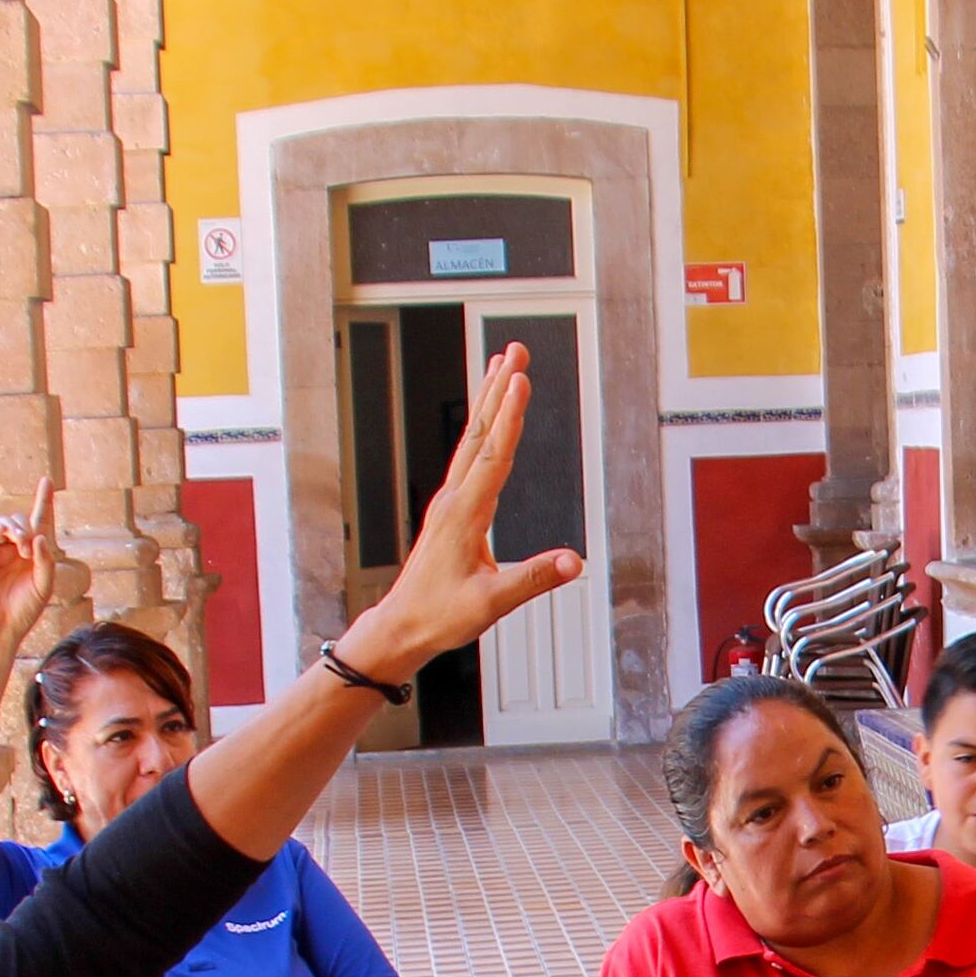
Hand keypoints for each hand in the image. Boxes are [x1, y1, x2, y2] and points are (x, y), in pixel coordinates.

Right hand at [0, 467, 65, 646]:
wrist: (0, 628)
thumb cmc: (24, 610)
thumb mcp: (44, 585)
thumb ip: (45, 560)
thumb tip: (39, 536)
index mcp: (31, 554)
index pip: (39, 522)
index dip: (43, 501)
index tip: (47, 481)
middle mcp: (12, 549)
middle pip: (20, 521)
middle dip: (26, 526)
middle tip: (28, 546)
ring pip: (0, 523)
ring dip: (12, 526)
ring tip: (19, 543)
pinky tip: (2, 537)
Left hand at [333, 342, 584, 680]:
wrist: (401, 626)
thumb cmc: (440, 616)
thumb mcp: (491, 604)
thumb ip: (532, 579)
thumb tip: (573, 562)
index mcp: (463, 514)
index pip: (493, 455)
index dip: (510, 417)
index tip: (521, 380)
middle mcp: (454, 498)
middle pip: (480, 432)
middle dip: (499, 388)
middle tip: (515, 350)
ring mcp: (450, 501)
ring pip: (472, 439)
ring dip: (489, 399)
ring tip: (503, 365)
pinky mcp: (451, 508)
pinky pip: (470, 455)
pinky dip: (483, 427)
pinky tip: (490, 418)